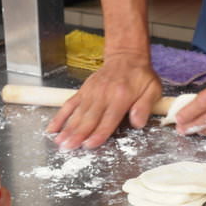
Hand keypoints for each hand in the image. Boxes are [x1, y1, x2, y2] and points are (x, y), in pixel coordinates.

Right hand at [46, 53, 161, 149]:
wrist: (126, 57)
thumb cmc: (140, 76)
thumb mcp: (152, 89)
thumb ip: (145, 107)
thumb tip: (137, 123)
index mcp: (121, 96)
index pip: (108, 119)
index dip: (98, 133)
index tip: (89, 144)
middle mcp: (103, 95)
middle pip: (89, 118)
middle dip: (78, 134)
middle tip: (68, 148)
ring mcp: (91, 92)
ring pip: (78, 113)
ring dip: (67, 128)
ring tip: (59, 142)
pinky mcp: (83, 90)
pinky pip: (70, 104)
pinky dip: (60, 116)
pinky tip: (52, 128)